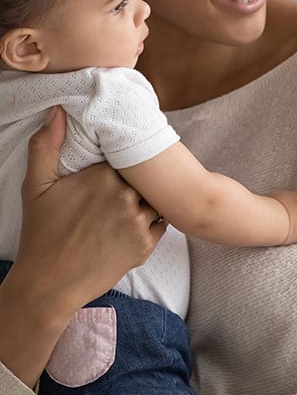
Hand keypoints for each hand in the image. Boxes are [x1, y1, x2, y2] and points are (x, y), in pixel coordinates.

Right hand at [0, 106, 165, 387]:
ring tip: (134, 201)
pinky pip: (161, 223)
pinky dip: (153, 221)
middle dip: (141, 177)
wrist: (50, 284)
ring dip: (149, 198)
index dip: (127, 158)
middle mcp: (126, 196)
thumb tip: (58, 111)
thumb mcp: (36, 186)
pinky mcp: (145, 246)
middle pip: (147, 176)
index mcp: (103, 175)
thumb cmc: (42, 233)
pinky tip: (135, 222)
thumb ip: (45, 145)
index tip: (119, 163)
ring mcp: (138, 222)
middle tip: (129, 183)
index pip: (130, 155)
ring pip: (156, 198)